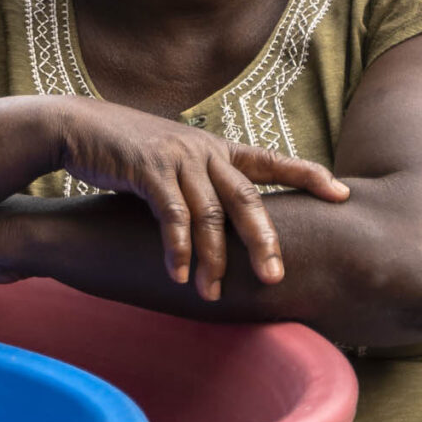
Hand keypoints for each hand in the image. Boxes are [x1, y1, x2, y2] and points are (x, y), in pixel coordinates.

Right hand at [55, 101, 349, 299]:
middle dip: (264, 241)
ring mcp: (177, 159)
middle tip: (275, 278)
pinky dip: (175, 248)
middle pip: (247, 198)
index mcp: (217, 149)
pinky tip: (177, 275)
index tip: (342, 194)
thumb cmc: (128, 151)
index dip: (308, 175)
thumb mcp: (175, 161)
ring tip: (213, 294)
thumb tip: (224, 222)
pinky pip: (171, 215)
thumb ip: (202, 184)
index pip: (272, 161)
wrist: (78, 127)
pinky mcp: (147, 169)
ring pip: (210, 213)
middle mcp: (204, 151)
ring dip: (213, 258)